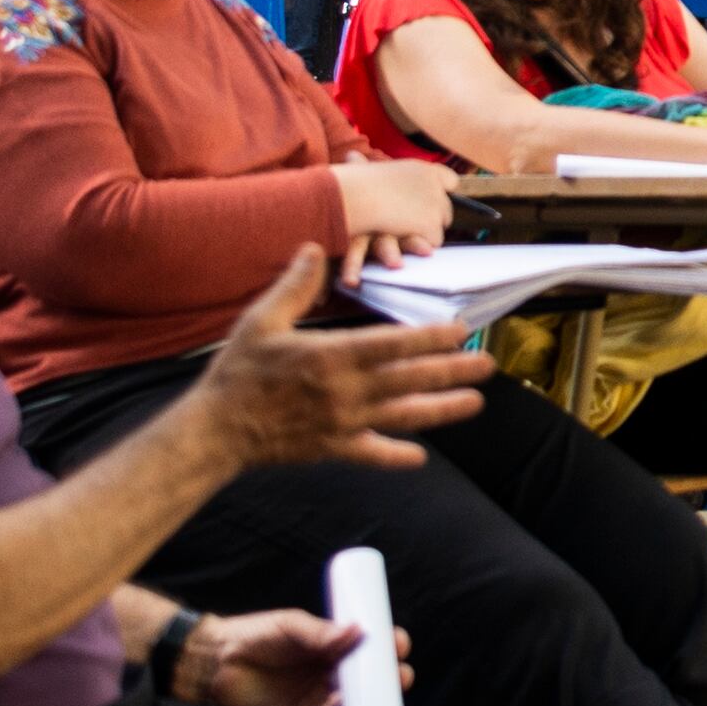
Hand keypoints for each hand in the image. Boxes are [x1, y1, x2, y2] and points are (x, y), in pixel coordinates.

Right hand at [189, 248, 486, 471]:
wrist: (216, 429)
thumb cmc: (238, 370)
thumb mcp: (262, 319)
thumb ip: (295, 285)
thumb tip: (314, 248)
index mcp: (332, 356)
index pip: (395, 343)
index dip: (432, 337)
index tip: (462, 330)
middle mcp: (346, 391)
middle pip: (411, 379)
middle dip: (454, 371)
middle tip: (489, 365)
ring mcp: (343, 423)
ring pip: (404, 416)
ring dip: (442, 409)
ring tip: (475, 404)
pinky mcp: (333, 449)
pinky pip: (372, 454)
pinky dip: (397, 457)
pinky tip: (421, 457)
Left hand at [191, 606, 401, 705]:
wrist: (218, 661)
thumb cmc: (255, 635)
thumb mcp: (291, 626)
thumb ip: (320, 633)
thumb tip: (357, 632)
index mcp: (333, 645)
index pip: (370, 646)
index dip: (388, 645)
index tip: (397, 643)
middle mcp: (332, 671)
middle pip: (372, 678)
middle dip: (392, 678)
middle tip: (398, 675)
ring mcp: (321, 696)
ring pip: (358, 703)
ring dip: (374, 704)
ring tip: (382, 697)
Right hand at [333, 156, 453, 274]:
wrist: (356, 196)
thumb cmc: (353, 183)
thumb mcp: (366, 169)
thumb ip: (371, 168)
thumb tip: (352, 156)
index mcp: (422, 169)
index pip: (449, 179)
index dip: (442, 190)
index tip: (435, 199)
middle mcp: (434, 185)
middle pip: (446, 208)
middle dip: (433, 218)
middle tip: (417, 226)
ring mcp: (435, 205)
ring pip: (440, 226)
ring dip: (426, 232)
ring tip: (413, 239)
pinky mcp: (431, 225)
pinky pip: (434, 241)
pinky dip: (421, 246)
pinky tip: (406, 243)